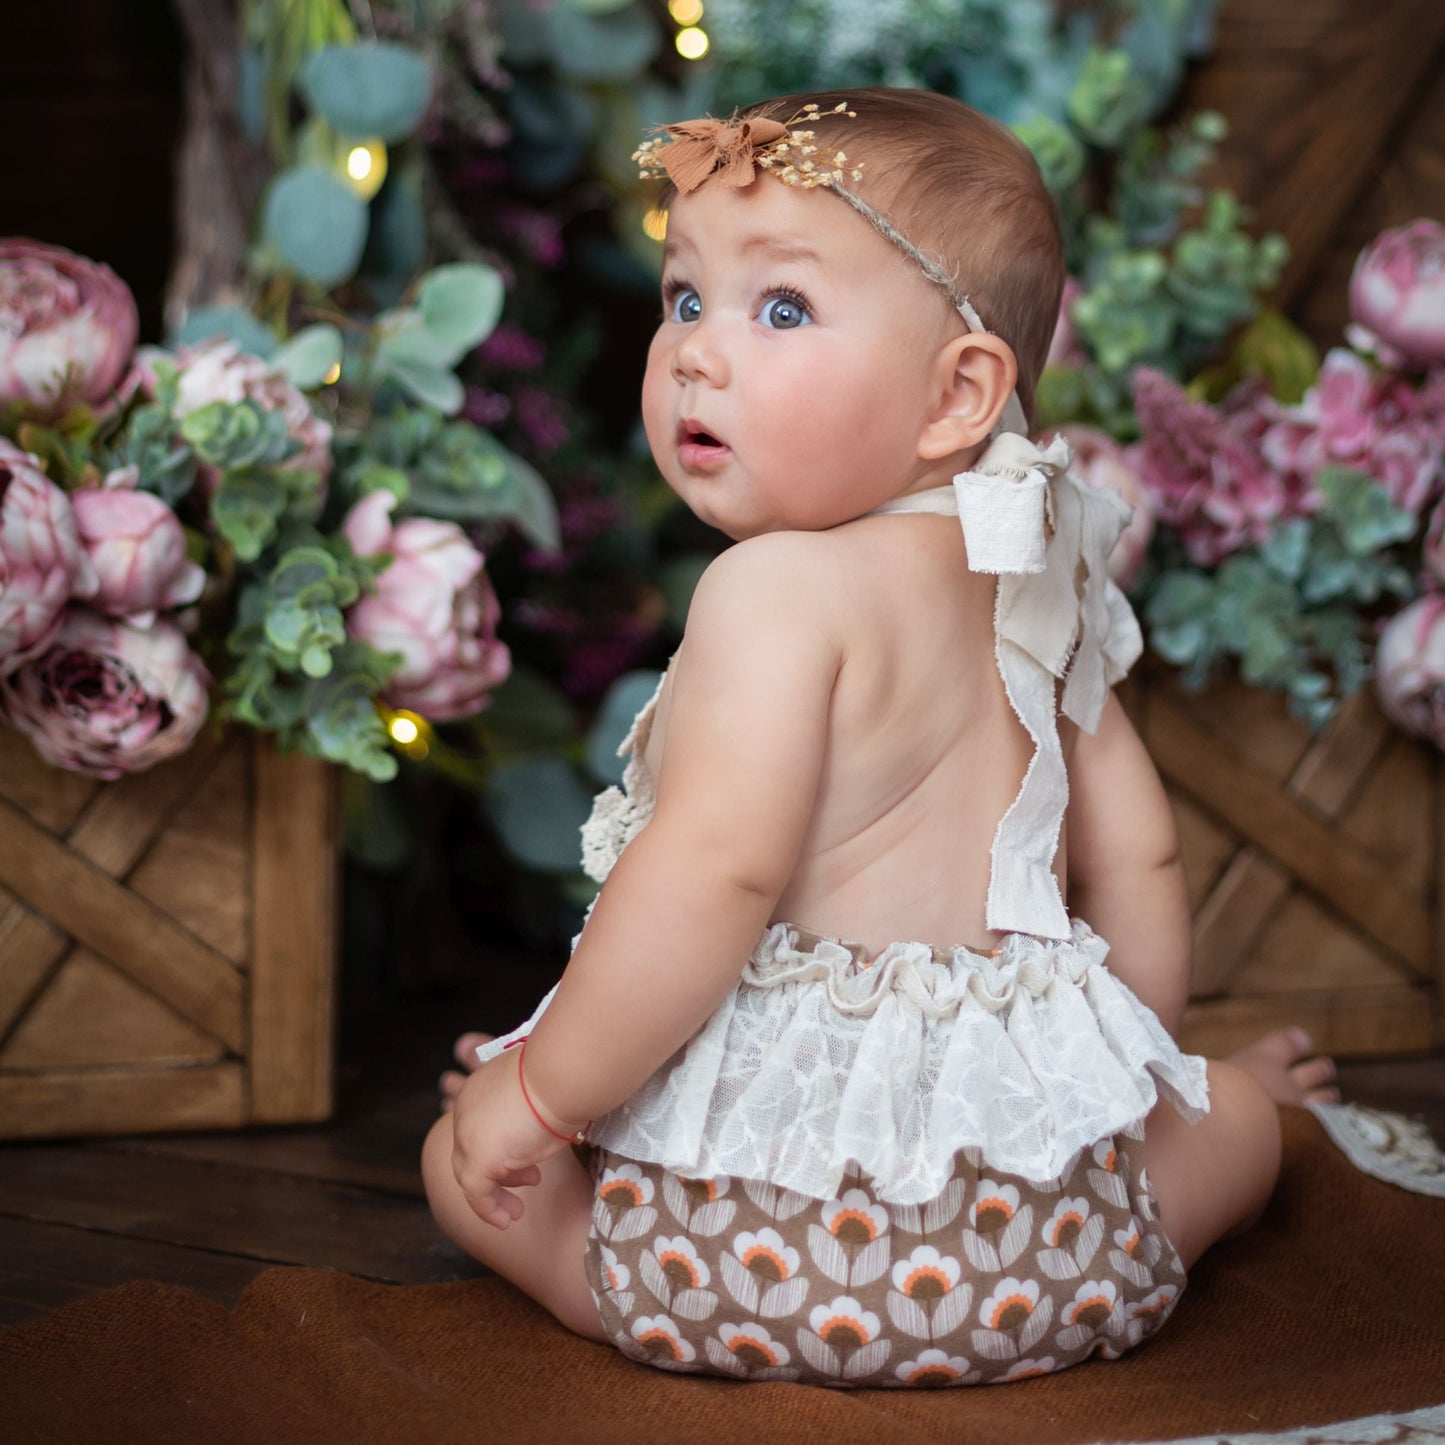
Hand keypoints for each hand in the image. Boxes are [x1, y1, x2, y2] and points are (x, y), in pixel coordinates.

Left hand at [448, 1046, 569, 1228]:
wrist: (560, 1074)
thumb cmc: (560, 1077)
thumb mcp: (537, 1092)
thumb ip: (528, 1108)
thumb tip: (541, 1124)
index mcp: (477, 1091)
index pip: (478, 1128)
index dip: (501, 1147)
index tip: (528, 1160)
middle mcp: (465, 1112)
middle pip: (470, 1153)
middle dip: (499, 1174)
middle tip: (530, 1180)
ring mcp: (468, 1137)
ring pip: (470, 1175)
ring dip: (494, 1195)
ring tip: (517, 1211)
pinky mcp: (478, 1160)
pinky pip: (476, 1193)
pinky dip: (488, 1210)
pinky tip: (504, 1221)